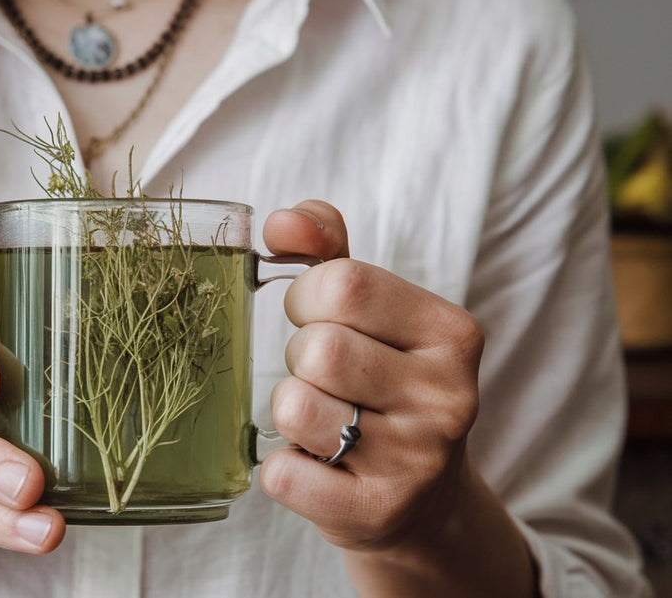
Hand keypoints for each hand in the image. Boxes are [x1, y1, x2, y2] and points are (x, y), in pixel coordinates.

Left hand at [259, 200, 482, 552]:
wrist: (421, 501)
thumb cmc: (383, 385)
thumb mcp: (372, 312)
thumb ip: (327, 249)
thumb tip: (282, 221)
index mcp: (452, 333)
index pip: (343, 283)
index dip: (306, 298)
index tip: (318, 319)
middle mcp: (448, 396)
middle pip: (318, 348)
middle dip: (299, 359)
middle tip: (324, 380)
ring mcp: (417, 461)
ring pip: (295, 408)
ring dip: (289, 413)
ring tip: (324, 422)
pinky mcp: (378, 513)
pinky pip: (282, 474)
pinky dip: (281, 467)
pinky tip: (317, 467)